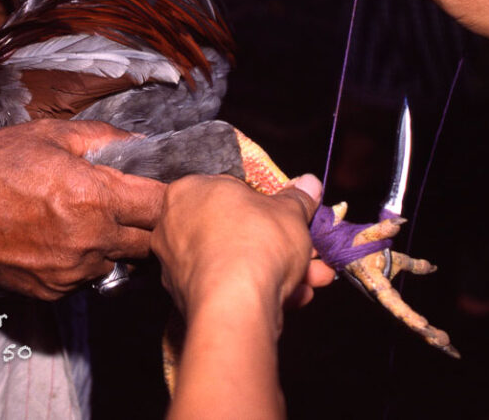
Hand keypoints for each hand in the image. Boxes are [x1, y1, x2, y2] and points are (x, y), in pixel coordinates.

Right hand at [0, 119, 165, 299]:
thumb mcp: (48, 135)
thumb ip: (102, 137)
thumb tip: (139, 140)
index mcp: (96, 196)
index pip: (161, 205)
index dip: (165, 195)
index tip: (157, 188)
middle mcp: (92, 238)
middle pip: (148, 241)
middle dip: (143, 223)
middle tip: (125, 205)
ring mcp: (73, 269)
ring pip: (117, 261)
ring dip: (112, 244)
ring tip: (83, 221)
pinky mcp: (54, 290)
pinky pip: (85, 276)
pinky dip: (81, 260)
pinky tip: (57, 239)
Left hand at [152, 173, 327, 321]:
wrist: (235, 303)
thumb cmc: (253, 244)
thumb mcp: (289, 212)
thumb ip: (298, 198)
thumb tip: (308, 185)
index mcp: (189, 190)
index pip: (231, 190)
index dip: (267, 205)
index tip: (290, 217)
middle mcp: (174, 224)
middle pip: (237, 229)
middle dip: (279, 242)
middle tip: (307, 249)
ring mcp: (177, 263)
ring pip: (236, 260)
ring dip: (279, 268)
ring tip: (314, 277)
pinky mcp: (186, 296)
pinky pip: (228, 286)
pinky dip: (259, 290)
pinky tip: (293, 296)